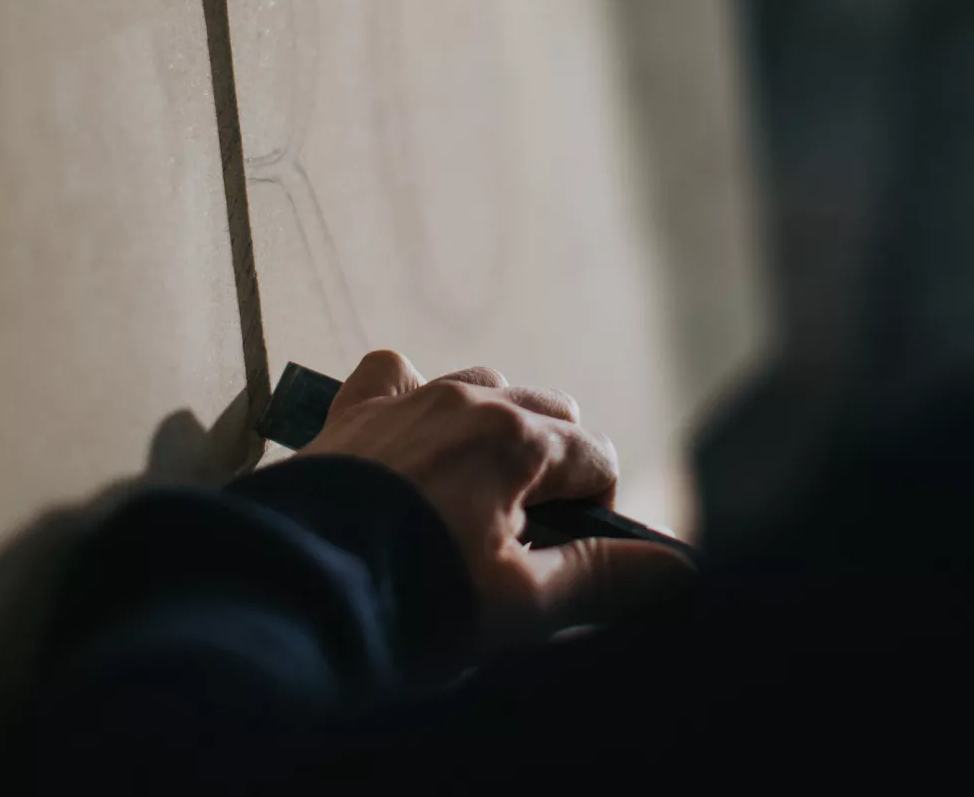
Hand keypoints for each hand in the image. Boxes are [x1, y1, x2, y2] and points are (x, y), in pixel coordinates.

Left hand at [298, 350, 690, 638]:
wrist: (292, 594)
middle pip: (547, 410)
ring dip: (497, 425)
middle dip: (555, 463)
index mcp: (516, 438)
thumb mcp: (518, 602)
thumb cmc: (410, 599)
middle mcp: (467, 398)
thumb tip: (680, 571)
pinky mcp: (356, 408)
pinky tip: (413, 431)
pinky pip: (395, 371)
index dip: (599, 505)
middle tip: (531, 531)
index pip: (594, 455)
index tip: (573, 552)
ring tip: (481, 489)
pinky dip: (415, 393)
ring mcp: (408, 396)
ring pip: (482, 383)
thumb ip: (602, 577)